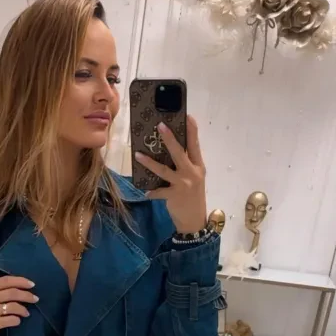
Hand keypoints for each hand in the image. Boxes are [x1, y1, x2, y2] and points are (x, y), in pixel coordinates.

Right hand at [0, 276, 38, 335]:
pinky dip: (17, 320)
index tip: (32, 285)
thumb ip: (0, 289)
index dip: (21, 281)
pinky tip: (17, 321)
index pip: (6, 280)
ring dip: (23, 309)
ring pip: (13, 306)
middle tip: (35, 299)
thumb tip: (23, 286)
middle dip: (27, 295)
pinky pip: (11, 320)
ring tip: (26, 313)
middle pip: (12, 293)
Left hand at [135, 115, 206, 233]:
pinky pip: (158, 191)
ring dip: (149, 162)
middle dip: (170, 138)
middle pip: (179, 152)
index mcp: (198, 165)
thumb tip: (170, 149)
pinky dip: (151, 191)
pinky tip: (145, 191)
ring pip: (163, 170)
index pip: (195, 144)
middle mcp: (192, 172)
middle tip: (160, 125)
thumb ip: (186, 164)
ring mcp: (183, 184)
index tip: (187, 116)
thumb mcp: (194, 178)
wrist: (194, 220)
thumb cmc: (192, 196)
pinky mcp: (174, 195)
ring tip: (138, 155)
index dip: (192, 130)